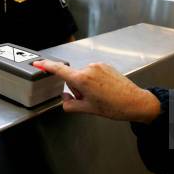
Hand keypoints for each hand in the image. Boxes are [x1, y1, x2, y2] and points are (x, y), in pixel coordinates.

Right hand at [32, 60, 160, 123]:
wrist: (135, 101)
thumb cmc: (114, 106)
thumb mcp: (88, 109)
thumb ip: (70, 104)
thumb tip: (64, 100)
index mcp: (82, 79)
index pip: (60, 70)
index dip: (47, 66)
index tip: (38, 63)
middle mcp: (89, 68)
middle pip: (73, 77)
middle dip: (76, 88)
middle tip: (89, 100)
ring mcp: (98, 65)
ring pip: (83, 75)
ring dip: (86, 85)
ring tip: (99, 96)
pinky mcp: (105, 65)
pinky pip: (93, 72)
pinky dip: (94, 81)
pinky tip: (104, 91)